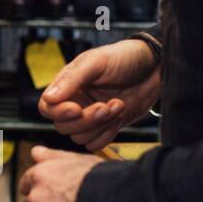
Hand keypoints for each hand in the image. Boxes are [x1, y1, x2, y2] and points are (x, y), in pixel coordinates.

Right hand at [39, 39, 160, 152]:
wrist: (155, 67)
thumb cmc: (124, 58)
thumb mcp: (96, 62)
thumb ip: (71, 80)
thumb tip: (49, 98)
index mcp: (67, 85)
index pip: (47, 107)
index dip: (59, 112)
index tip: (77, 108)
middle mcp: (75, 102)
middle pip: (63, 126)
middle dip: (86, 119)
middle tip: (107, 105)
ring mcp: (90, 116)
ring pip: (79, 137)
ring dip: (100, 125)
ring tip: (118, 105)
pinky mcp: (106, 127)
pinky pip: (95, 143)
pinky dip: (106, 135)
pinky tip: (119, 117)